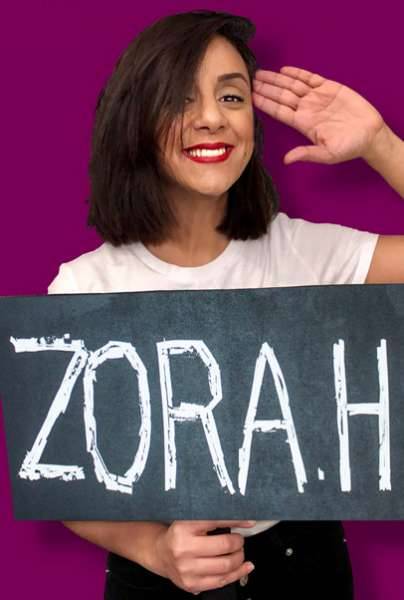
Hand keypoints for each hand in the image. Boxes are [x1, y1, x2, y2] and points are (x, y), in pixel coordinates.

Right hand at [153, 520, 255, 593]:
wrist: (160, 553)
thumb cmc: (179, 534)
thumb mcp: (190, 519)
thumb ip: (211, 518)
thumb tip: (240, 518)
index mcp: (184, 527)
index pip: (217, 521)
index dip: (237, 521)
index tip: (249, 521)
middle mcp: (184, 549)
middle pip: (224, 546)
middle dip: (238, 542)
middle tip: (239, 539)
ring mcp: (188, 569)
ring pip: (225, 565)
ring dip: (239, 558)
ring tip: (239, 552)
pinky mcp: (191, 584)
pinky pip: (221, 581)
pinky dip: (237, 574)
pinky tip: (244, 567)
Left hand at [252, 66, 385, 164]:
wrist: (370, 135)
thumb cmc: (349, 148)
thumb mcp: (327, 155)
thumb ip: (307, 154)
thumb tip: (287, 160)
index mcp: (304, 124)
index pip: (280, 111)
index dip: (266, 103)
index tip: (252, 97)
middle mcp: (307, 109)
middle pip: (282, 96)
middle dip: (267, 88)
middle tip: (251, 79)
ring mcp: (317, 98)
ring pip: (293, 85)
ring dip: (277, 79)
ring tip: (261, 73)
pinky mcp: (330, 88)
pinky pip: (310, 78)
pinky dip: (297, 73)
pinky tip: (285, 70)